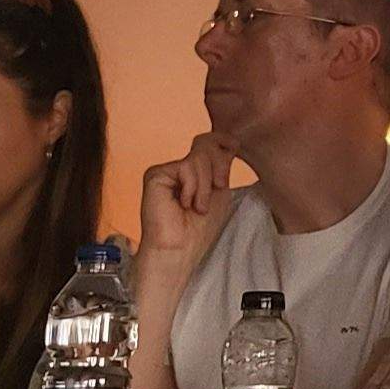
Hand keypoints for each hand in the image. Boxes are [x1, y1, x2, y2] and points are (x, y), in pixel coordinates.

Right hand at [138, 135, 237, 267]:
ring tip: (197, 207)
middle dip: (218, 169)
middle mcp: (180, 168)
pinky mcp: (156, 174)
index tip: (234, 145)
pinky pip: (186, 166)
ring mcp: (167, 171)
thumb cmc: (199, 229)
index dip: (223, 139)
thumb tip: (230, 140)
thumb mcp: (219, 192)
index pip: (210, 142)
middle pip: (206, 144)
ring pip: (199, 156)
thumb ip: (221, 166)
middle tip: (215, 191)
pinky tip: (183, 204)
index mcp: (195, 173)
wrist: (179, 249)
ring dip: (205, 186)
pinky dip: (192, 187)